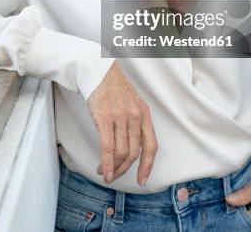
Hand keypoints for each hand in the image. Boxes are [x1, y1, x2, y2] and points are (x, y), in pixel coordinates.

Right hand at [86, 61, 157, 185]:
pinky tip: (102, 170)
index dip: (147, 166)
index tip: (142, 179)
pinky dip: (106, 163)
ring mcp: (120, 118)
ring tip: (104, 172)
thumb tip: (133, 149)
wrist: (100, 72)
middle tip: (114, 176)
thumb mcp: (133, 103)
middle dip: (124, 170)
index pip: (151, 146)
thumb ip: (137, 123)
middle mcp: (135, 117)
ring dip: (112, 168)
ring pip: (120, 153)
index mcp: (144, 114)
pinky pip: (108, 147)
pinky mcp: (105, 118)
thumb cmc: (115, 89)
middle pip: (133, 153)